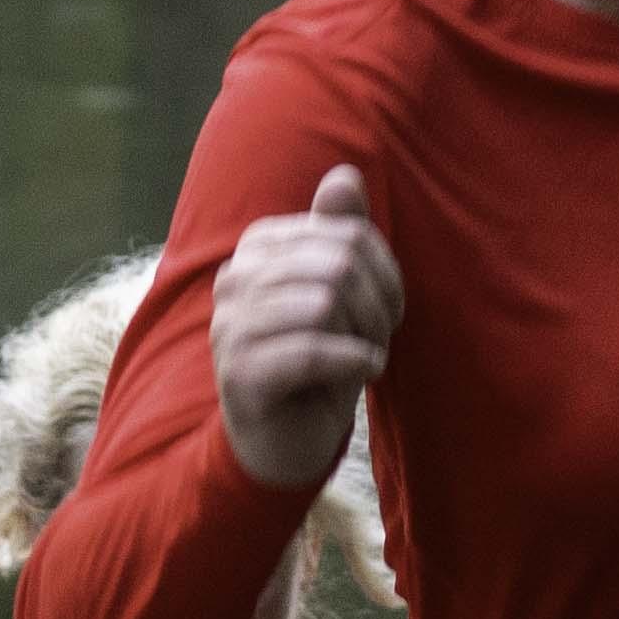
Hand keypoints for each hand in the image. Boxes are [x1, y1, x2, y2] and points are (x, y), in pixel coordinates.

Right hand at [212, 165, 403, 488]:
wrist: (285, 441)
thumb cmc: (318, 362)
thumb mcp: (339, 294)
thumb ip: (339, 233)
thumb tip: (344, 176)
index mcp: (259, 248)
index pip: (345, 233)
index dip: (384, 271)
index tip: (388, 309)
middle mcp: (235, 279)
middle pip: (339, 264)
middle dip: (376, 304)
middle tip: (379, 335)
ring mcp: (231, 326)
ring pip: (325, 304)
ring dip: (366, 335)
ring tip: (366, 355)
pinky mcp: (239, 373)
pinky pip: (311, 351)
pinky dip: (353, 362)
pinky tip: (363, 372)